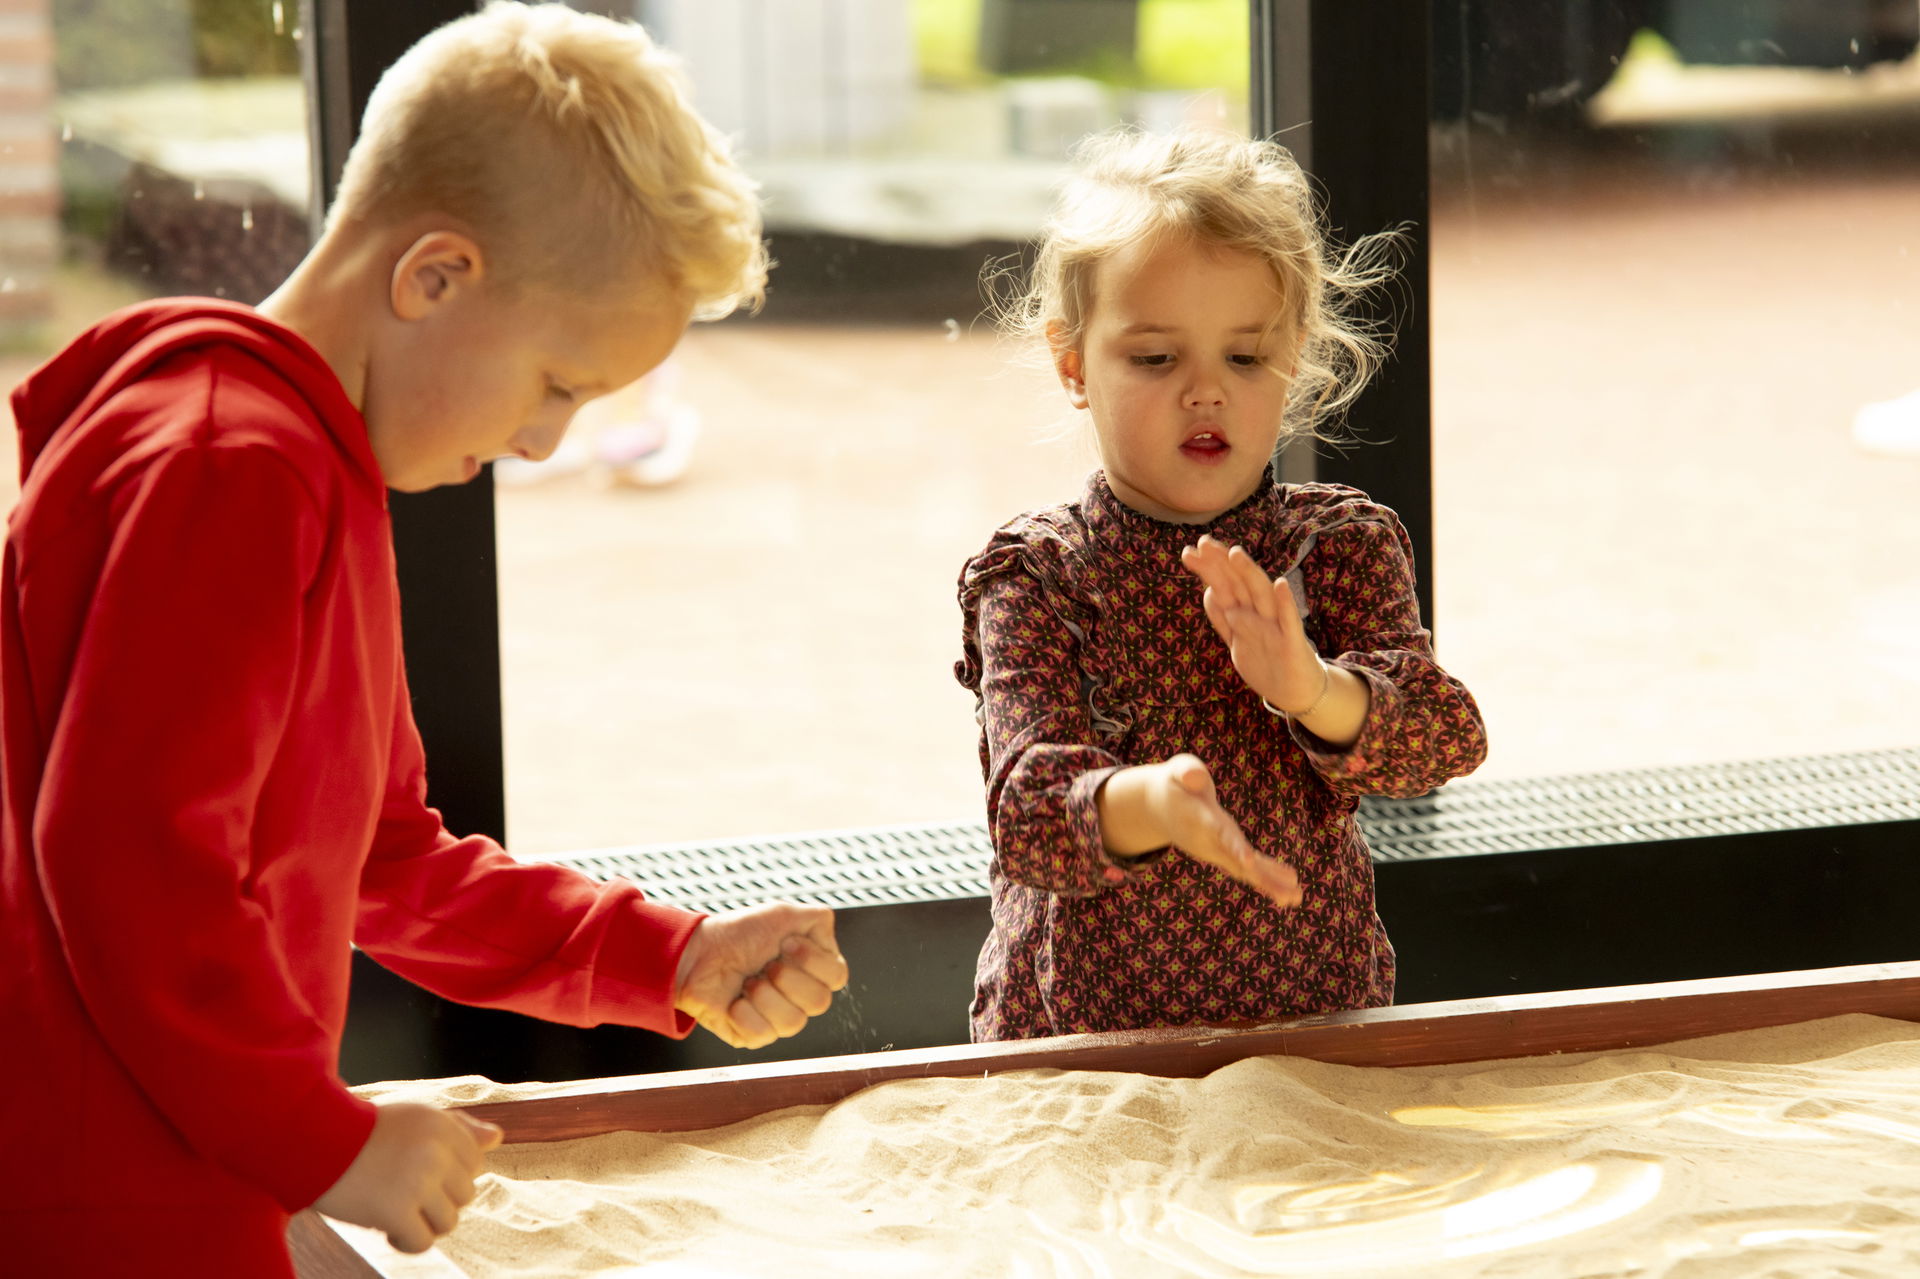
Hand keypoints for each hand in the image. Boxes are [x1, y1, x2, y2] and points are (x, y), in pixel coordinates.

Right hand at [314, 1102, 501, 1253]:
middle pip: (465, 1195)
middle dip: (438, 1200)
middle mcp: (436, 1151)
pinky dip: (406, 1242)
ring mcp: (417, 1182)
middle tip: (404, 1193)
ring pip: (448, 1222)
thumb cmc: (362, 1132)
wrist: (309, 1142)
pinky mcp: (396, 1210)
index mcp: (442, 1125)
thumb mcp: (413, 1118)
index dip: (448, 1175)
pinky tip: (388, 1229)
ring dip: (423, 1223)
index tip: (419, 1172)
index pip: (474, 1164)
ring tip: (396, 1210)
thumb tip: (496, 1138)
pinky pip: (423, 1242)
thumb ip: (458, 1128)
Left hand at [674, 904, 849, 1048]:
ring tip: (747, 981)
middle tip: (765, 964)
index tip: (785, 943)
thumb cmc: (739, 933)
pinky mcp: (754, 1036)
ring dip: (765, 995)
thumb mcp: (783, 914)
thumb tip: (830, 938)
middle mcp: (800, 997)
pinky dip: (744, 1013)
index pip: (837, 977)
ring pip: (793, 1022)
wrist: (696, 953)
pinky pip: (762, 1034)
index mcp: (813, 969)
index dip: (813, 960)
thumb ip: (818, 920)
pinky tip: (733, 1001)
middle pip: (819, 1002)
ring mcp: (778, 1019)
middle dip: (788, 977)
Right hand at [1149, 754, 1302, 907]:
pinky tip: (1290, 888)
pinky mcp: (1223, 855)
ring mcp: (1215, 852)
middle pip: (1237, 863)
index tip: (1249, 863)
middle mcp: (1209, 843)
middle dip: (1263, 879)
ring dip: (1270, 885)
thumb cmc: (1172, 784)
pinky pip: (1246, 869)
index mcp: (1200, 820)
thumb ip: (1186, 771)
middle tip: (1290, 895)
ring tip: (1297, 898)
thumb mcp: (1175, 770)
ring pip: (1244, 872)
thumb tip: (1194, 778)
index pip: (1219, 834)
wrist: (1156, 809)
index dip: (1233, 847)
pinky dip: (1266, 879)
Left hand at [1179, 535, 1324, 712]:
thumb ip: (1222, 619)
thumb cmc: (1267, 661)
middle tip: (1204, 543)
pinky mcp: (1292, 642)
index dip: (1209, 569)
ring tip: (1234, 553)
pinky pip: (1289, 621)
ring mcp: (1277, 625)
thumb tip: (1207, 593)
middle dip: (1222, 563)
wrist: (1296, 692)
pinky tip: (1280, 584)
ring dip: (1250, 574)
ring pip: (1262, 595)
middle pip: (1240, 583)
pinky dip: (1285, 603)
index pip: (1225, 585)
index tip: (1188, 552)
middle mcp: (1261, 613)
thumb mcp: (1238, 641)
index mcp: (1246, 612)